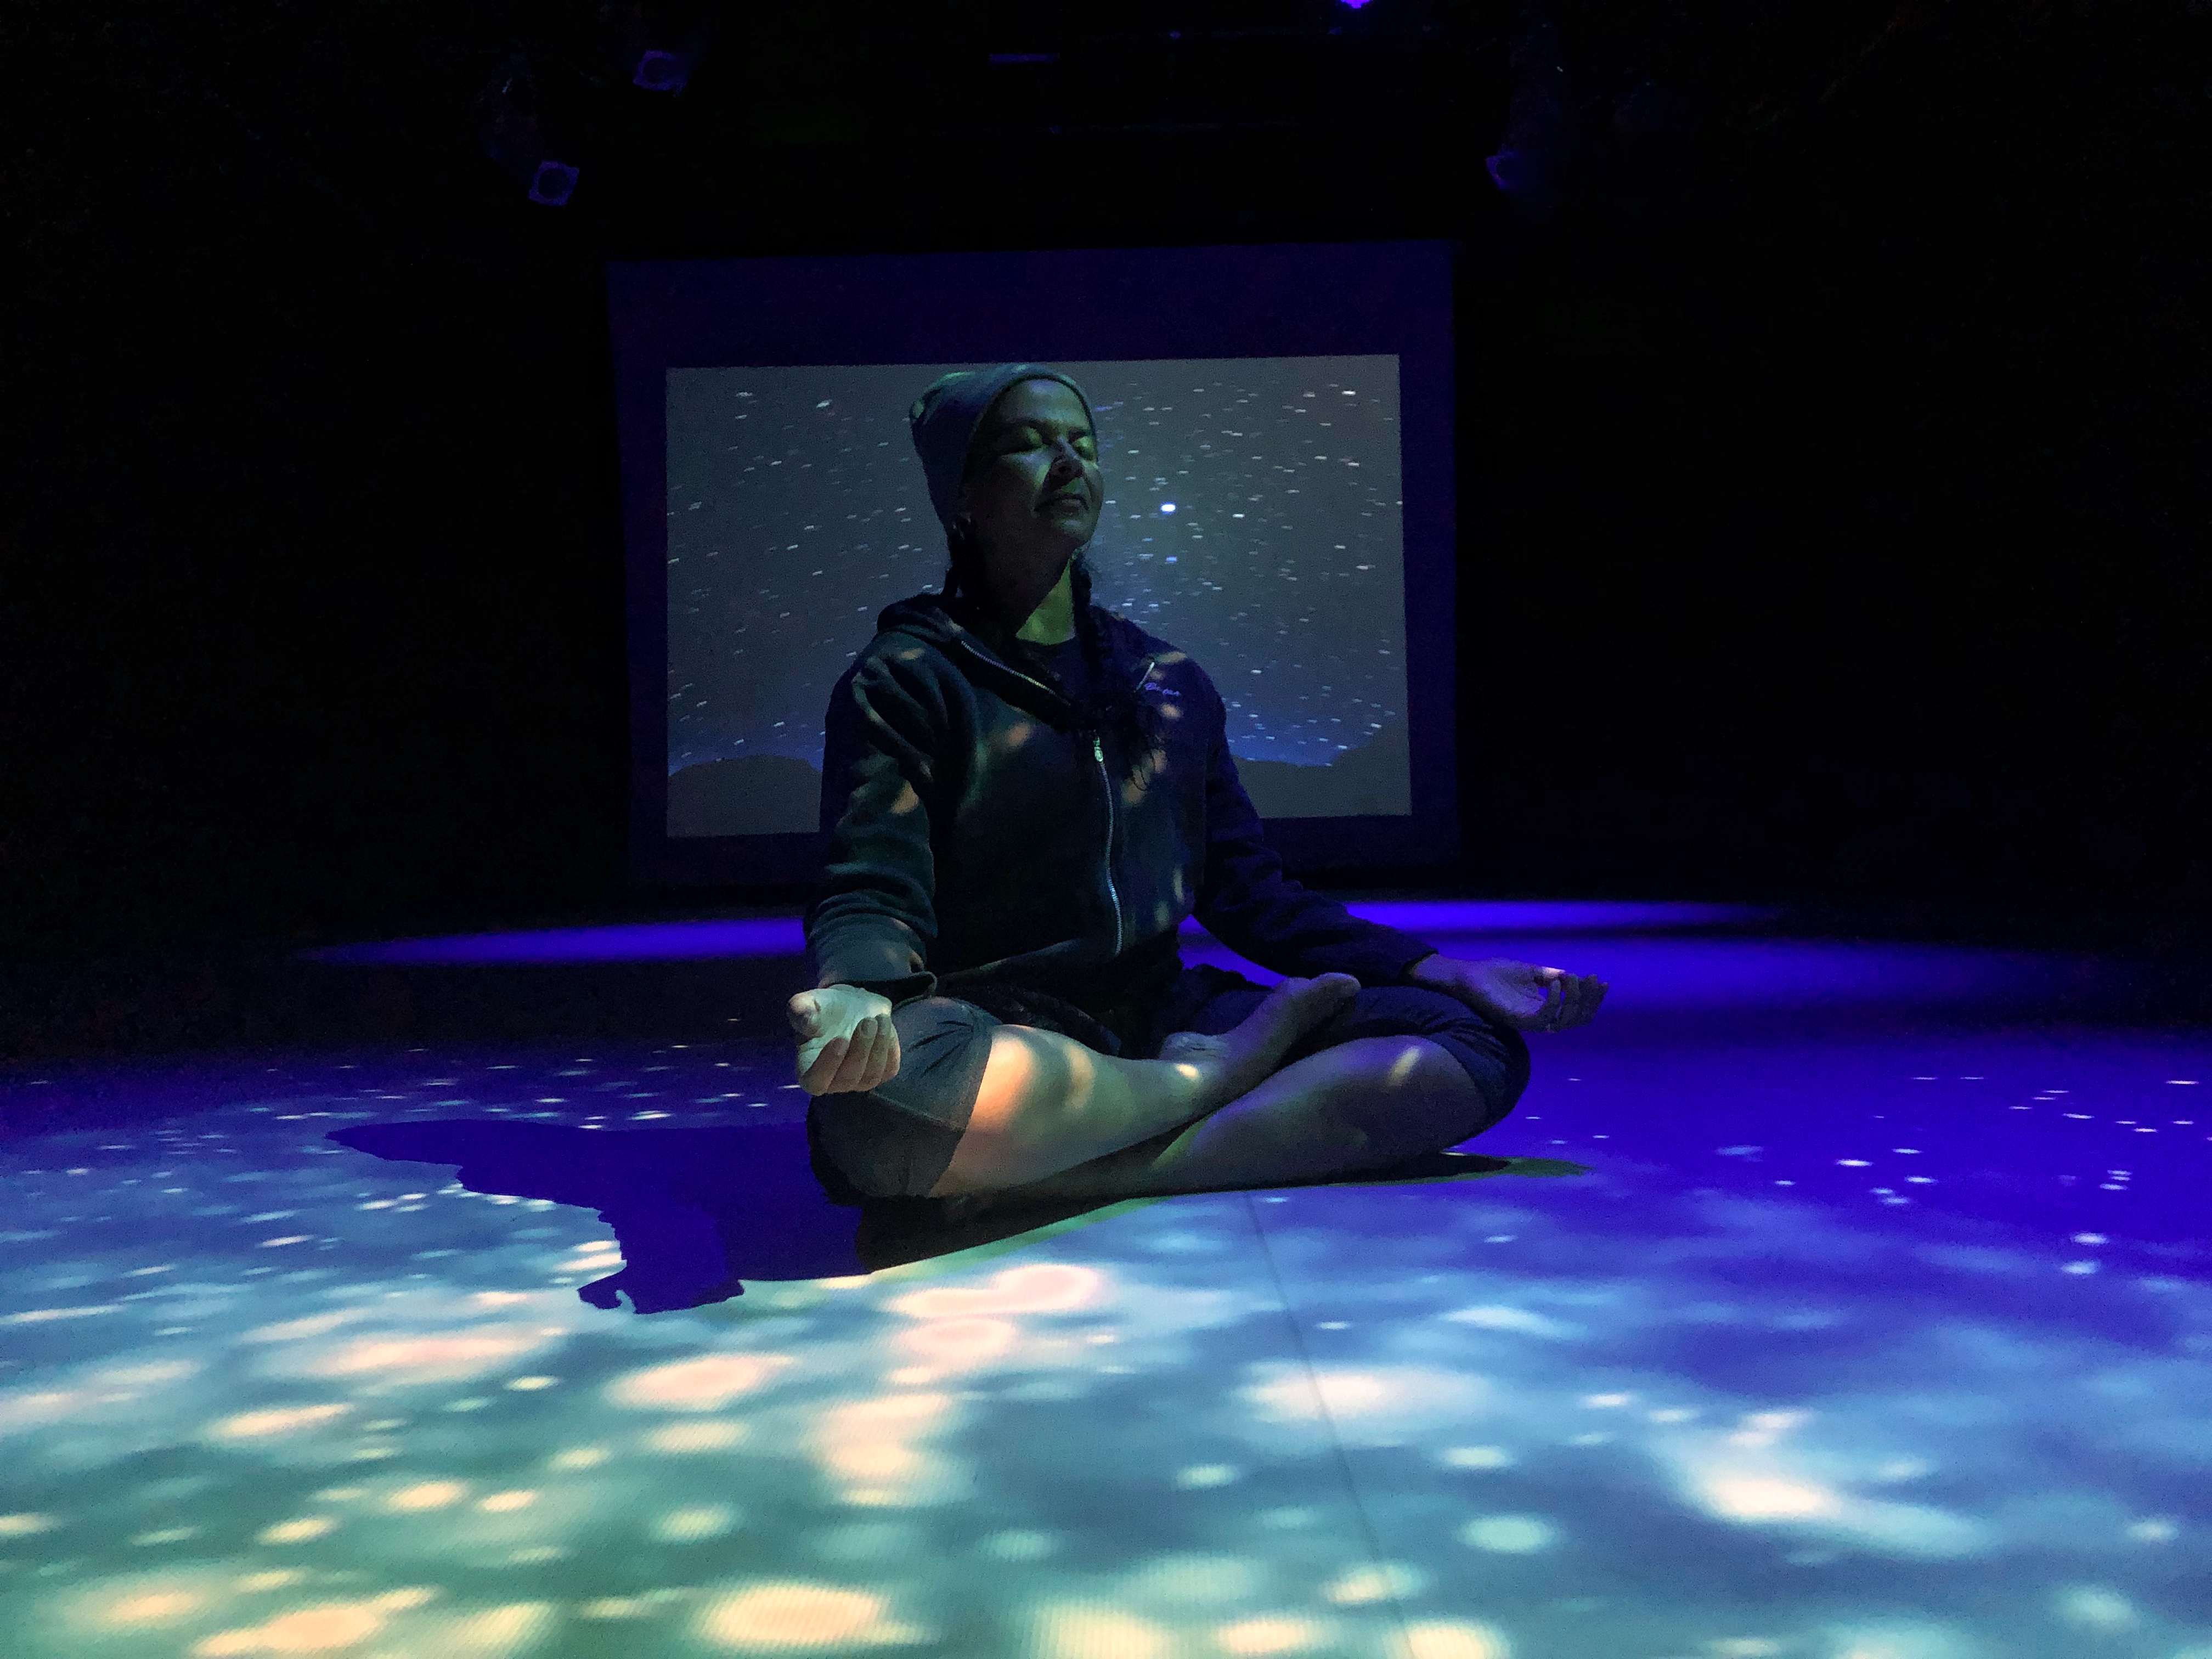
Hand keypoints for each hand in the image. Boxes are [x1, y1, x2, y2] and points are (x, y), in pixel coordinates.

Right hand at [787, 984, 900, 1094]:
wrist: (852, 1006)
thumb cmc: (825, 1009)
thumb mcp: (809, 1003)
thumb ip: (802, 1008)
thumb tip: (801, 1012)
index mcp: (808, 1069)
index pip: (815, 1082)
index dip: (827, 1065)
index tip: (840, 1039)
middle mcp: (834, 1082)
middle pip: (848, 1078)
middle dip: (860, 1049)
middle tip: (867, 1022)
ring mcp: (859, 1081)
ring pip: (871, 1076)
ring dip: (878, 1047)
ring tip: (880, 1019)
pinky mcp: (881, 1073)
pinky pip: (889, 1068)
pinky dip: (890, 1047)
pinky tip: (885, 1026)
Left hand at [1407, 954, 1607, 1031]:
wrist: (1470, 975)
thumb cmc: (1495, 973)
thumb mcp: (1529, 971)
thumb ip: (1550, 975)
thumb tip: (1572, 975)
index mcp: (1544, 1007)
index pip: (1577, 1010)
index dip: (1592, 998)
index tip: (1601, 980)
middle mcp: (1540, 1017)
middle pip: (1577, 1018)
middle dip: (1590, 999)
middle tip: (1594, 980)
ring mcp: (1530, 1020)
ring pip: (1565, 1020)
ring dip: (1575, 999)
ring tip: (1572, 979)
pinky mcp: (1519, 1019)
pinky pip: (1545, 1018)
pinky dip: (1556, 1002)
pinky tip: (1557, 983)